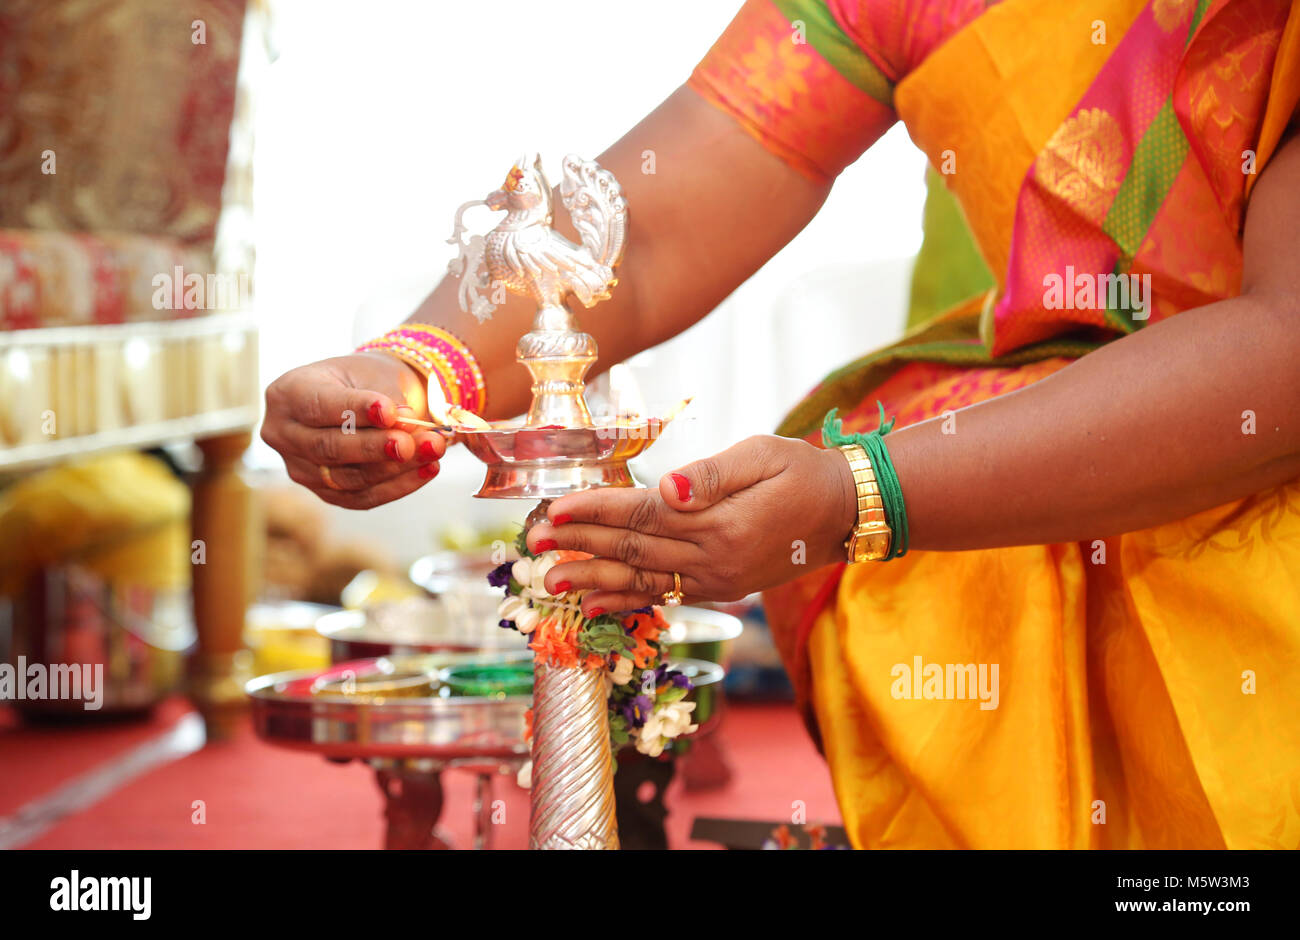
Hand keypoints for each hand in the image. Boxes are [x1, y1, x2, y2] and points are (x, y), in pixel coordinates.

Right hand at [260, 352, 447, 508]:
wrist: (372, 397)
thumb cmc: (370, 379)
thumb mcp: (375, 375)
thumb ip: (386, 399)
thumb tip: (404, 424)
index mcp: (287, 393)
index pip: (319, 405)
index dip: (355, 410)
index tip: (392, 411)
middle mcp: (283, 434)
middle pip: (328, 448)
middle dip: (375, 447)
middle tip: (412, 441)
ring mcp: (300, 469)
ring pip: (347, 478)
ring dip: (395, 468)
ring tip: (432, 449)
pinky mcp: (325, 492)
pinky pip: (362, 498)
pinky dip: (398, 486)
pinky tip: (428, 469)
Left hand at [525, 436, 856, 613]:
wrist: (843, 513)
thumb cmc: (802, 472)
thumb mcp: (764, 455)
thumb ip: (712, 474)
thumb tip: (667, 488)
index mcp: (721, 522)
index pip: (643, 516)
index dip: (596, 513)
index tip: (554, 510)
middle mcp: (715, 559)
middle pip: (633, 551)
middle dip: (580, 546)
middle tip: (534, 545)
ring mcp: (716, 580)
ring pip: (642, 581)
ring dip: (593, 581)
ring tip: (551, 581)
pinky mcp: (721, 589)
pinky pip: (665, 596)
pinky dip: (627, 602)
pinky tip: (594, 606)